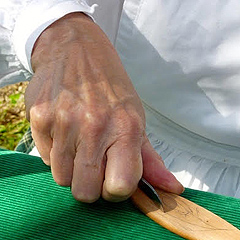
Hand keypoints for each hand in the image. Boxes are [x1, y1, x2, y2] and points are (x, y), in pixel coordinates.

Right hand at [25, 13, 182, 202]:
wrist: (77, 49)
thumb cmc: (110, 87)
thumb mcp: (136, 118)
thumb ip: (151, 160)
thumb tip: (174, 189)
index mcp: (126, 128)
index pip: (119, 187)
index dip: (116, 190)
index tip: (113, 179)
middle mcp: (94, 127)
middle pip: (86, 192)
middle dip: (91, 184)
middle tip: (94, 161)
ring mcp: (63, 122)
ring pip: (63, 179)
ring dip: (72, 168)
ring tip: (78, 142)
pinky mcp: (39, 118)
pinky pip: (45, 159)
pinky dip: (56, 152)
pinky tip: (63, 131)